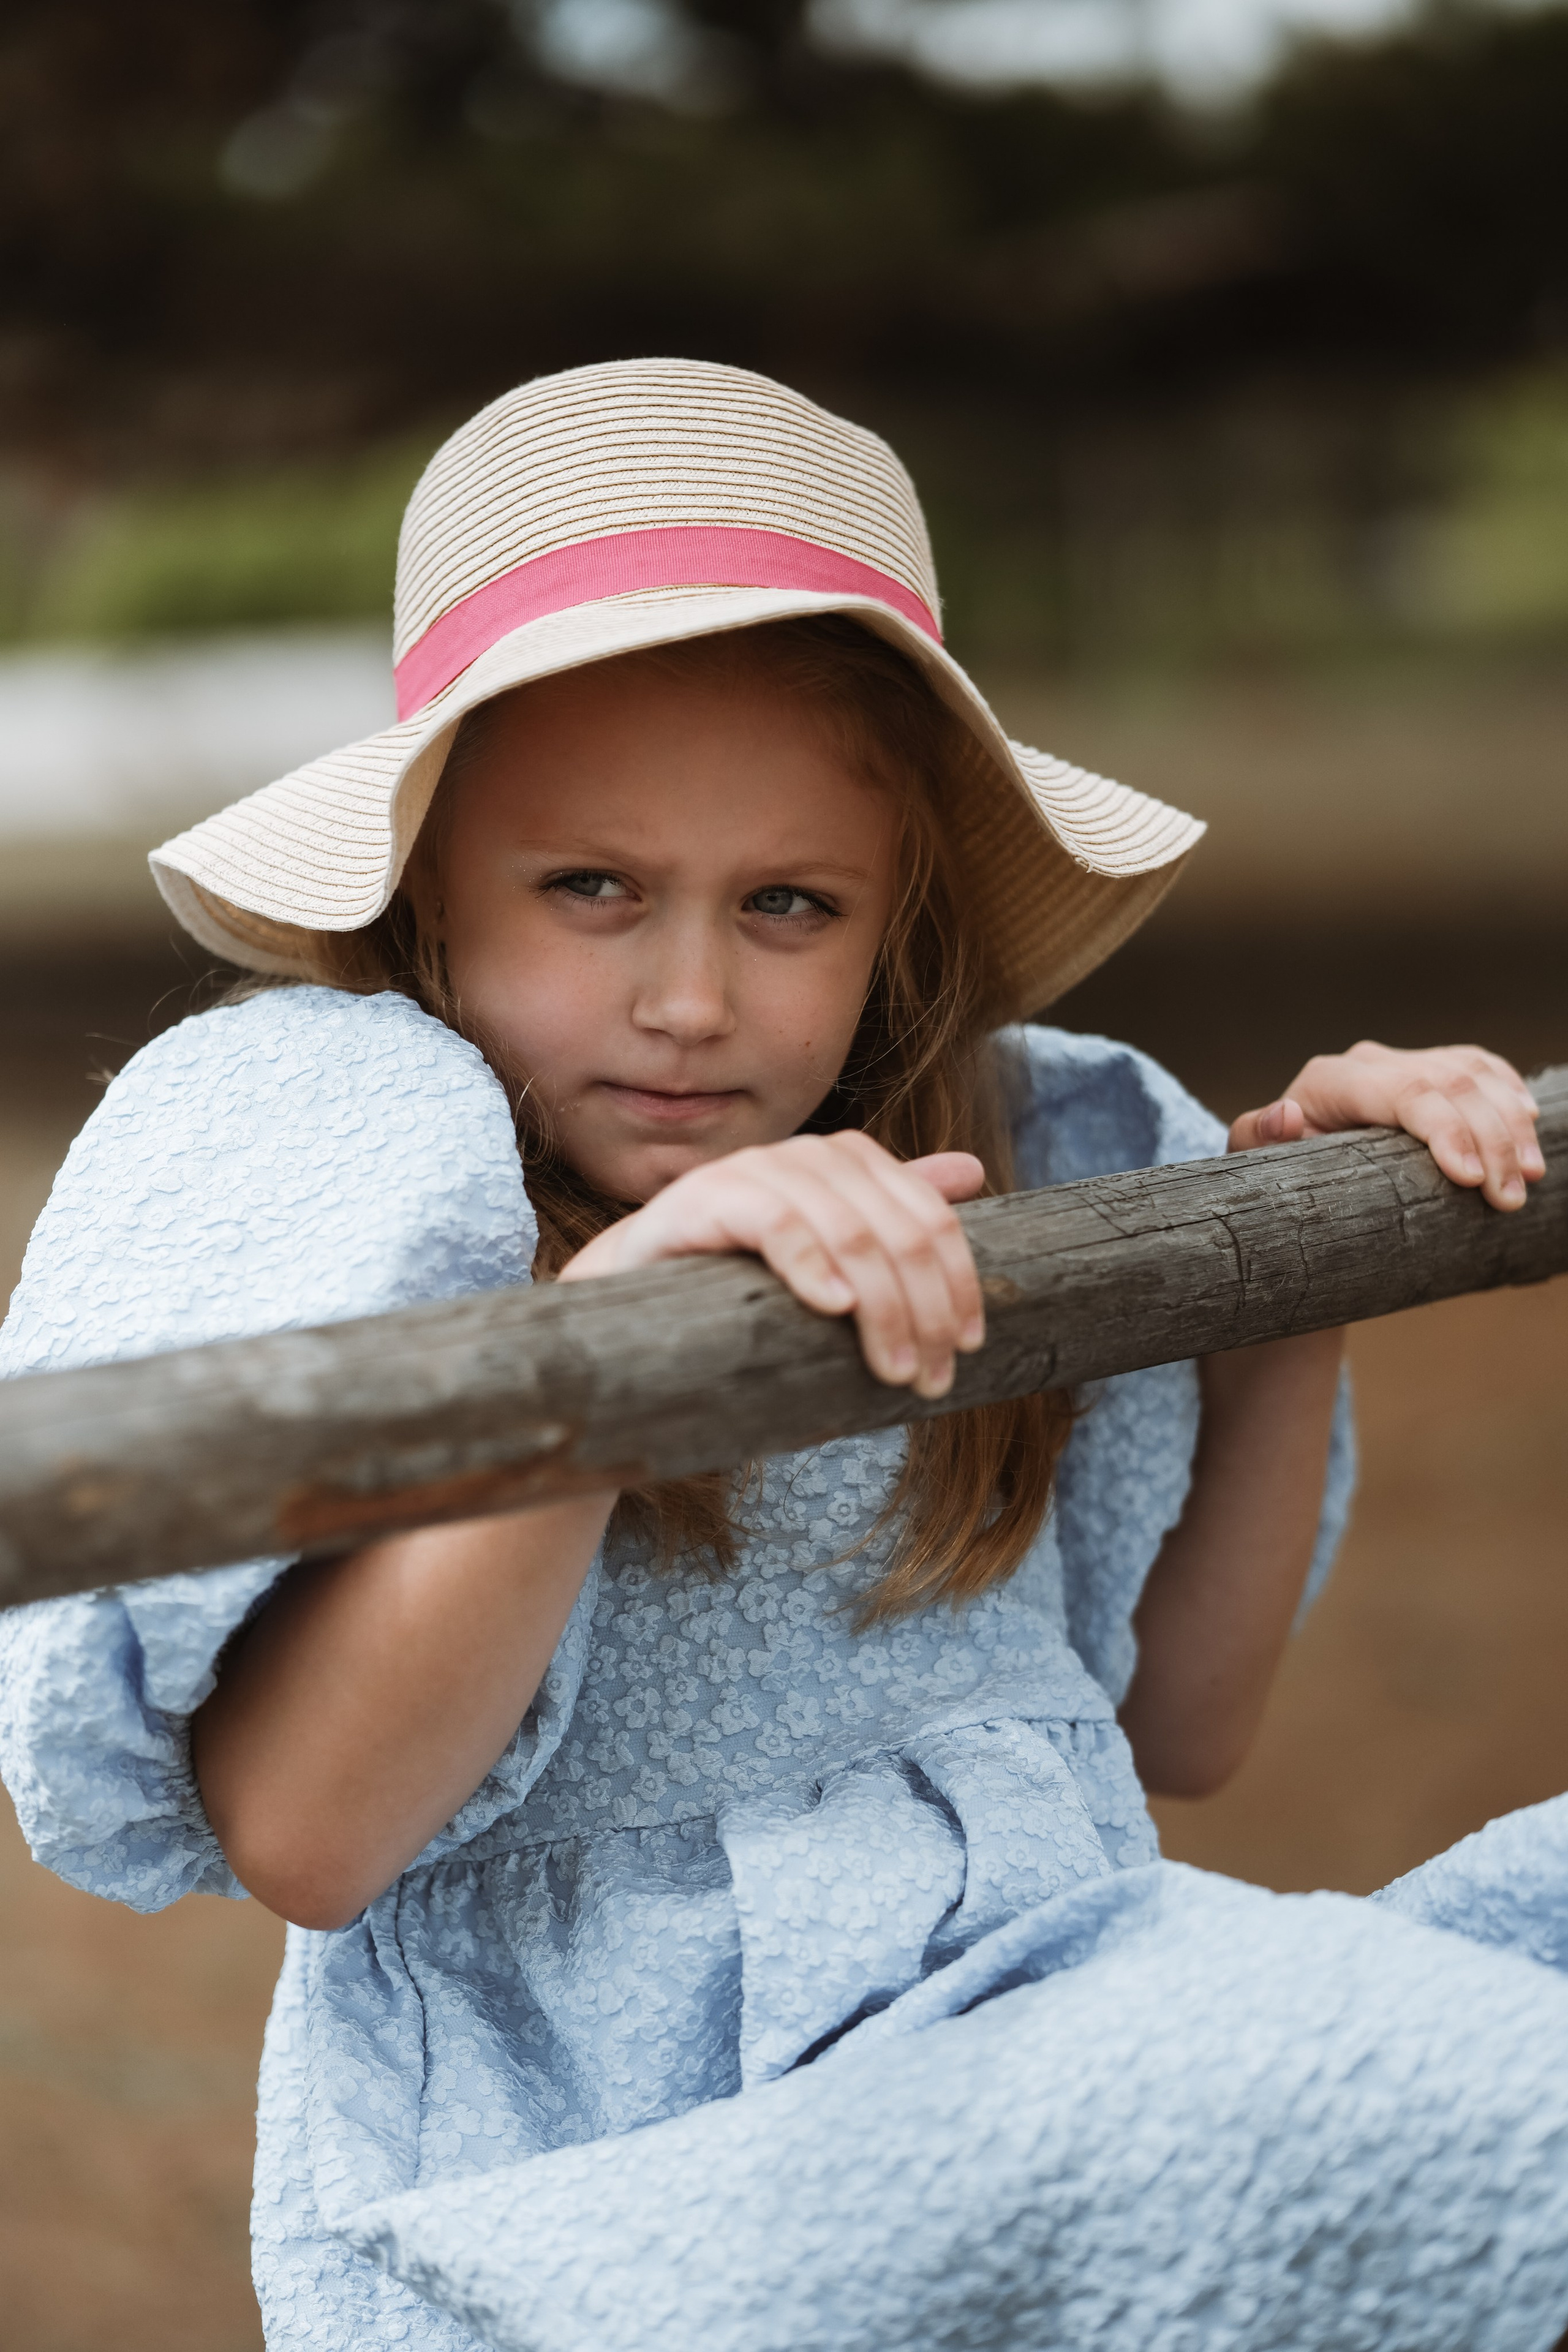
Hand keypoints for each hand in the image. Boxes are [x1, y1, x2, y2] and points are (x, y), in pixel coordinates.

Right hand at [558, 1132, 986, 1398]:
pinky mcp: (704, 1197)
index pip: (928, 1217)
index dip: (958, 1281)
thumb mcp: (828, 1257)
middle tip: (933, 1377)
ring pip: (847, 1228)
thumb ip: (891, 1214)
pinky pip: (775, 1220)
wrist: (632, 1299)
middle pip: (896, 1229)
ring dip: (882, 1306)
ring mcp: (754, 1170)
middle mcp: (806, 1155)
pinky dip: (810, 1263)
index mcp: (846, 1163)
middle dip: (926, 1308)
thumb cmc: (740, 1288)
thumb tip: (974, 1170)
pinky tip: (831, 1308)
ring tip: (894, 1367)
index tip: (969, 1346)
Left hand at [1228, 1041, 1544, 1210]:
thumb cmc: (1273, 1172)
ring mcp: (1403, 1062)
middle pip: (1450, 1084)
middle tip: (1509, 1199)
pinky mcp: (1430, 1070)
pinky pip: (1482, 1068)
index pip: (1404, 1093)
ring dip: (1510, 1123)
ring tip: (1529, 1175)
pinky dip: (1510, 1095)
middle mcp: (1370, 1063)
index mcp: (1330, 1080)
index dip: (1446, 1131)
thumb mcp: (1253, 1163)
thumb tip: (1285, 1116)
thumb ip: (1258, 1140)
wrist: (1284, 1165)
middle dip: (1490, 1141)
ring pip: (1474, 1074)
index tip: (1472, 1180)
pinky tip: (1528, 1126)